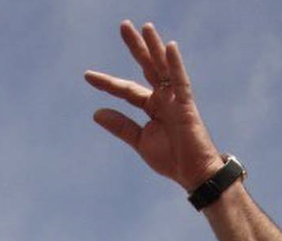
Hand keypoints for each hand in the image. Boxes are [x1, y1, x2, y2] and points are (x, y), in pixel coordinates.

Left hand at [84, 21, 224, 191]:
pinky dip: (175, 65)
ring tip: (145, 28)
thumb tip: (96, 112)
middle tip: (123, 25)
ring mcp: (175, 99)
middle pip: (147, 67)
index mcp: (151, 106)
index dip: (108, 83)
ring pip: (163, 68)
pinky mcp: (187, 105)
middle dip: (135, 47)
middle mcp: (163, 98)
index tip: (87, 76)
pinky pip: (181, 81)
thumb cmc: (171, 159)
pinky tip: (169, 47)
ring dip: (155, 47)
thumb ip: (121, 126)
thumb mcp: (140, 141)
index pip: (126, 89)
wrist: (193, 174)